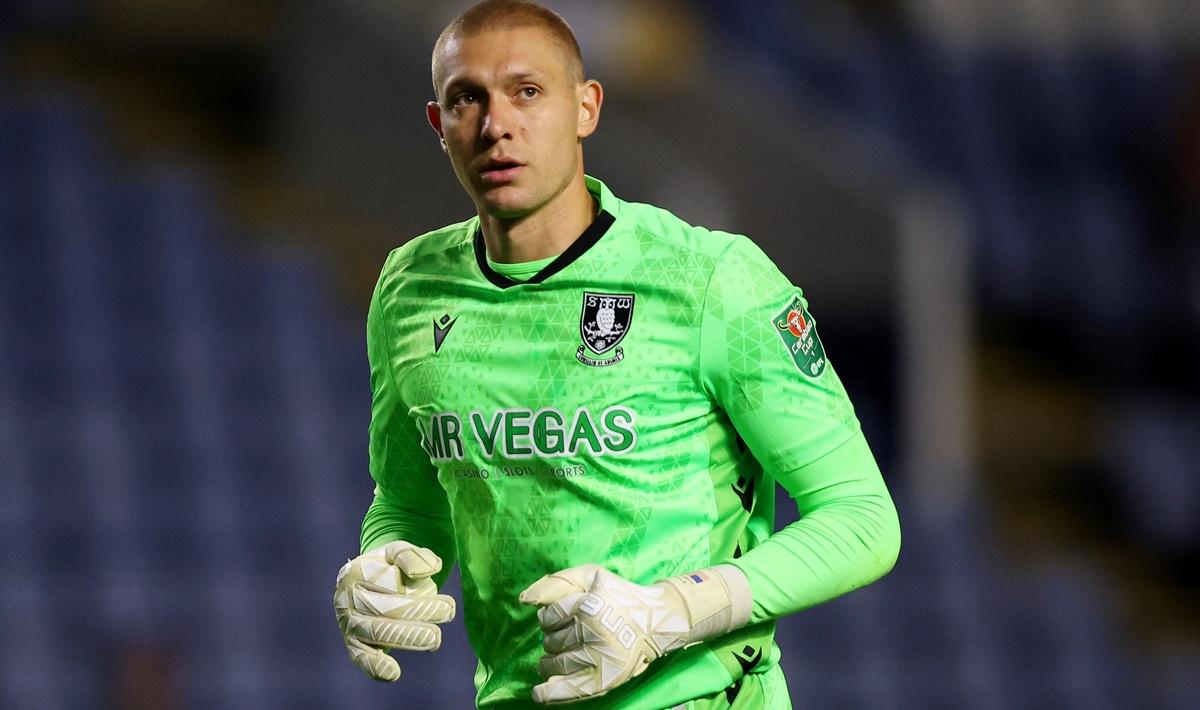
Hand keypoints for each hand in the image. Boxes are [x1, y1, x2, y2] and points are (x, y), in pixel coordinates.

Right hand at [334, 541, 455, 681]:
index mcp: (358, 570)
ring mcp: (348, 622)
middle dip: (418, 611)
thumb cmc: (387, 567)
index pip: (384, 579)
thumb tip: (431, 569)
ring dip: (407, 637)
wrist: (365, 583)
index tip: (443, 595)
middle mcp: (348, 597)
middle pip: (383, 607)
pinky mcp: (352, 644)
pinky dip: (374, 667)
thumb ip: (413, 556)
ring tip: (435, 639)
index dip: (413, 587)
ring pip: (376, 631)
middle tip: (448, 613)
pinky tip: (393, 673)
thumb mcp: (398, 552)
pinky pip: (360, 658)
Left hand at [519, 564, 750, 703]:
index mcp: (589, 605)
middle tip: (569, 634)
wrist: (655, 621)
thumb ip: (557, 582)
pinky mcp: (606, 679)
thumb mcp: (591, 576)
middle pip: (550, 642)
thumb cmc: (618, 595)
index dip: (549, 618)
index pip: (548, 617)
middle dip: (552, 638)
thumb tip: (524, 599)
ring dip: (549, 662)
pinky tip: (539, 694)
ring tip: (561, 655)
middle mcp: (593, 632)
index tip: (559, 618)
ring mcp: (600, 658)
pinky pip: (571, 689)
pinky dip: (551, 693)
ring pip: (555, 664)